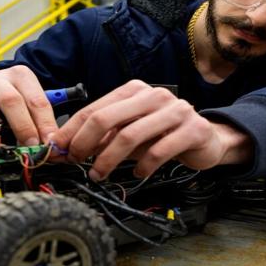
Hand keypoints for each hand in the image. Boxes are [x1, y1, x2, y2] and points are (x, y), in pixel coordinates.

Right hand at [0, 65, 57, 145]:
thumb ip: (39, 121)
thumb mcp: (24, 105)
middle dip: (23, 128)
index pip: (36, 100)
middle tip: (28, 146)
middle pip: (11, 101)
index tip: (48, 144)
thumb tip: (52, 144)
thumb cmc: (0, 101)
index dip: (44, 125)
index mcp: (17, 74)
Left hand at [47, 80, 252, 180]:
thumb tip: (68, 150)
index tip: (57, 150)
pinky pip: (159, 150)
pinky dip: (143, 166)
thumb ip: (103, 138)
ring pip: (130, 136)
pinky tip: (138, 174)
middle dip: (85, 143)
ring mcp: (175, 110)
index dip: (72, 130)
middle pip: (108, 118)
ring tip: (99, 175)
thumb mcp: (130, 134)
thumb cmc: (164, 136)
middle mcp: (154, 95)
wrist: (207, 140)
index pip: (95, 108)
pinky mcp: (193, 130)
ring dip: (109, 159)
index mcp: (135, 90)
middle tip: (74, 162)